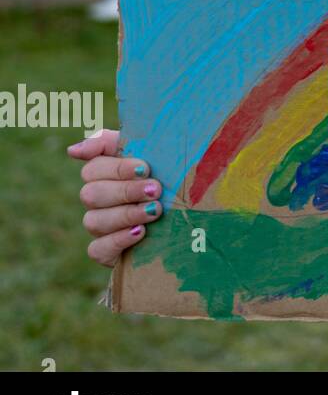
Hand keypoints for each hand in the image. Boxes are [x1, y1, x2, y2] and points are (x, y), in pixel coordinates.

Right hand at [68, 129, 161, 267]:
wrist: (188, 216)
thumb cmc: (168, 175)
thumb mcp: (150, 151)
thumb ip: (110, 143)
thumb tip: (72, 151)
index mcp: (104, 173)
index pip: (92, 169)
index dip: (118, 169)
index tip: (147, 168)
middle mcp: (97, 200)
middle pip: (91, 194)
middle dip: (126, 191)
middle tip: (156, 190)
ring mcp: (99, 226)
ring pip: (94, 221)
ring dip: (127, 214)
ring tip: (155, 211)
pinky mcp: (106, 251)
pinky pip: (97, 249)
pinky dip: (118, 240)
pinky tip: (140, 232)